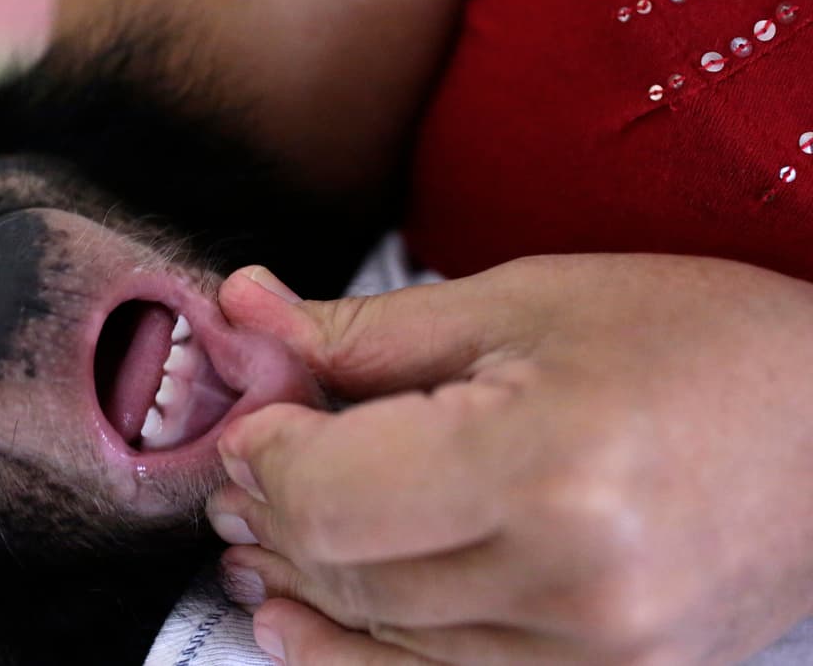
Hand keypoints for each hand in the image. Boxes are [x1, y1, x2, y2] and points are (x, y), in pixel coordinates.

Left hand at [208, 255, 812, 664]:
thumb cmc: (693, 340)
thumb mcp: (523, 303)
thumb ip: (366, 331)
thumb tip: (243, 310)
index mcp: (549, 465)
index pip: (332, 495)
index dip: (264, 456)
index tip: (254, 418)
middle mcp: (575, 582)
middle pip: (349, 569)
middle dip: (273, 512)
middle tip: (242, 467)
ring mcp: (599, 652)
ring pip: (384, 634)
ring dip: (302, 582)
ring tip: (252, 536)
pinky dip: (356, 652)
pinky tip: (297, 625)